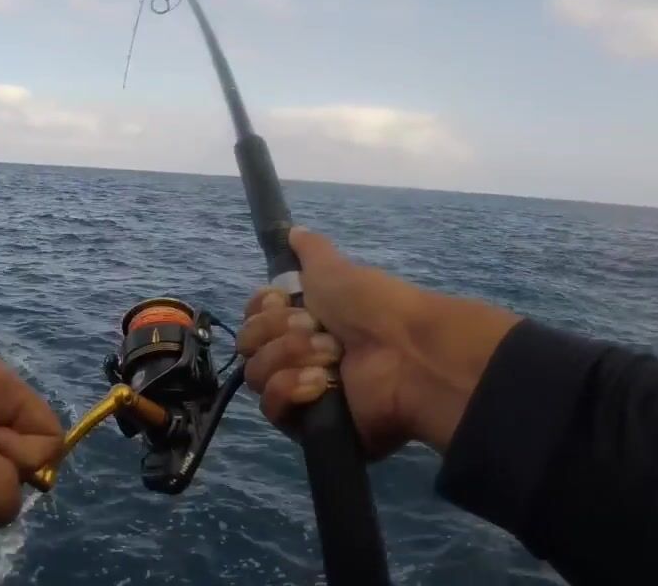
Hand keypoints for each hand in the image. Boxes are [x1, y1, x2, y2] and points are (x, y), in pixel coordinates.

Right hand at [237, 227, 521, 456]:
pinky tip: (323, 381)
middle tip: (319, 330)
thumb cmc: (373, 307)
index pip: (252, 320)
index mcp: (301, 324)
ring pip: (256, 375)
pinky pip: (273, 407)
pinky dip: (292, 388)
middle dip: (280, 332)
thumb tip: (293, 231)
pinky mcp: (308, 427)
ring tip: (333, 356)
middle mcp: (296, 358)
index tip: (284, 300)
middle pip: (249, 346)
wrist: (408, 351)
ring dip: (291, 357)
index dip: (262, 309)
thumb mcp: (336, 269)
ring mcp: (302, 393)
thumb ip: (310, 251)